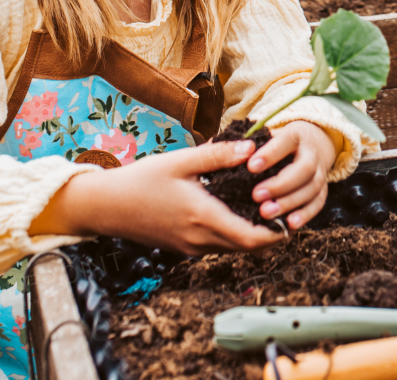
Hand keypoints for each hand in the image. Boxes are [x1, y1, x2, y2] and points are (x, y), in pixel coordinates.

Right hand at [30, 140, 282, 254]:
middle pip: (246, 248)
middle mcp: (199, 239)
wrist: (106, 207)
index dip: (275, 233)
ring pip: (232, 249)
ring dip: (252, 236)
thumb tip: (253, 148)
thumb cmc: (141, 180)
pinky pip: (217, 246)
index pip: (250, 238)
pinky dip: (234, 235)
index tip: (291, 218)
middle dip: (270, 235)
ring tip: (267, 210)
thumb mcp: (181, 161)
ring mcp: (190, 247)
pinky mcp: (183, 248)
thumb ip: (218, 156)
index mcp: (202, 217)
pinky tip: (238, 213)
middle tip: (286, 212)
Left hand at [248, 120, 337, 230]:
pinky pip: (317, 204)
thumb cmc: (274, 144)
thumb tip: (237, 153)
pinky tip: (289, 223)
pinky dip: (305, 214)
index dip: (270, 154)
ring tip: (266, 212)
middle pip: (304, 168)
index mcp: (295, 136)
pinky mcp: (322, 190)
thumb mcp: (263, 137)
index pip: (287, 141)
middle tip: (256, 195)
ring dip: (289, 202)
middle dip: (280, 184)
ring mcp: (319, 173)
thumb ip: (249, 145)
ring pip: (312, 188)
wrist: (306, 147)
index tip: (251, 167)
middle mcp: (311, 153)